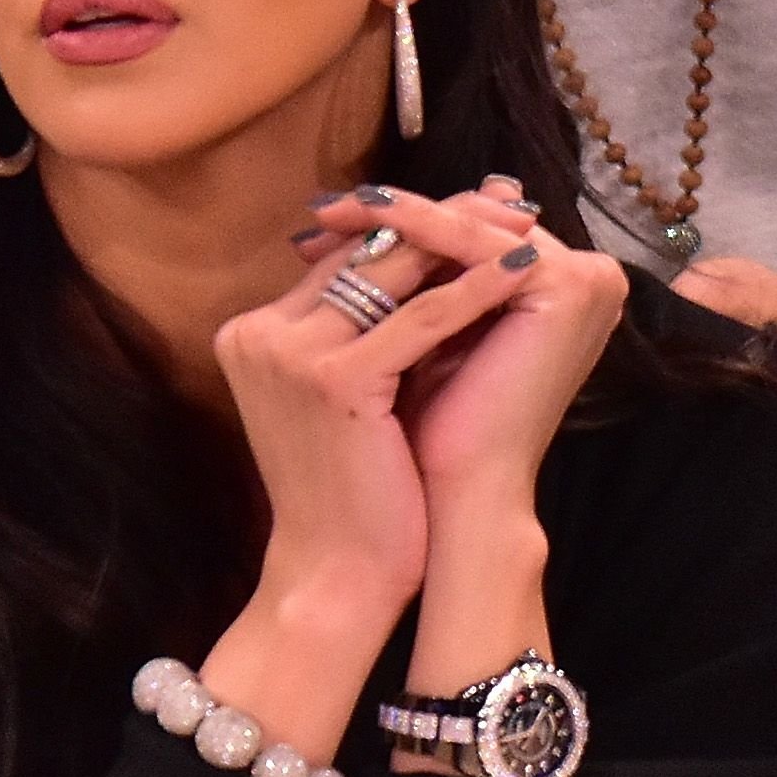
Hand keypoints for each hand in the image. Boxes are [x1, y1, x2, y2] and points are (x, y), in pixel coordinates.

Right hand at [200, 185, 551, 759]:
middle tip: (508, 203)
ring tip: (525, 228)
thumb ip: (362, 328)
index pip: (341, 257)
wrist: (335, 574)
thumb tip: (424, 257)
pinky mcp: (332, 379)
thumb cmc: (353, 492)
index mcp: (251, 334)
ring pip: (389, 273)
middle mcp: (258, 334)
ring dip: (465, 244)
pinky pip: (420, 317)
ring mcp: (288, 354)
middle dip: (441, 223)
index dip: (413, 229)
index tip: (475, 210)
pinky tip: (522, 272)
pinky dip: (476, 289)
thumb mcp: (347, 394)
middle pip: (362, 252)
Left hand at [299, 180, 627, 509]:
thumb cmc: (431, 434)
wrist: (461, 498)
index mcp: (563, 290)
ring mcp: (586, 278)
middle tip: (321, 207)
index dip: (398, 229)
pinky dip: (416, 225)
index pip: (471, 238)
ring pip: (471, 224)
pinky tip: (364, 216)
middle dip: (393, 216)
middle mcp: (589, 277)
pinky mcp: (568, 284)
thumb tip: (354, 221)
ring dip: (397, 211)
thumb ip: (412, 282)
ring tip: (332, 207)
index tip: (325, 225)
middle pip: (471, 224)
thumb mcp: (423, 339)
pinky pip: (475, 240)